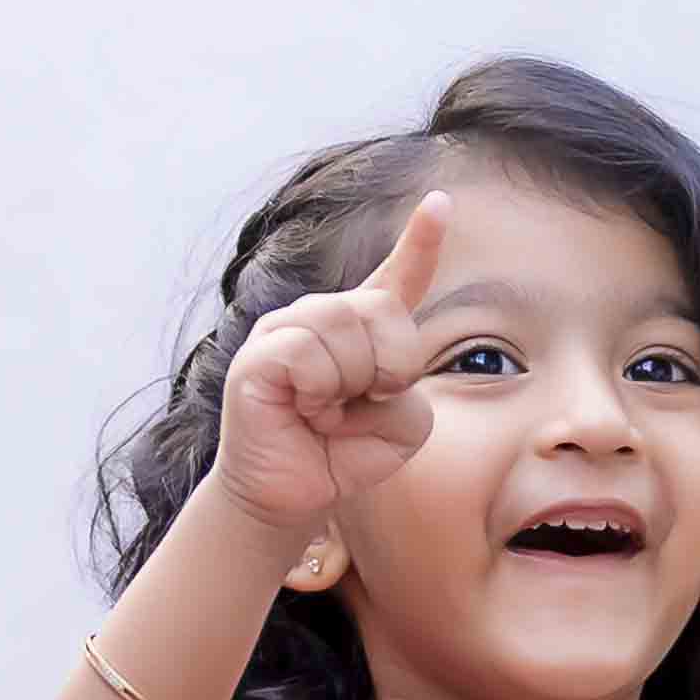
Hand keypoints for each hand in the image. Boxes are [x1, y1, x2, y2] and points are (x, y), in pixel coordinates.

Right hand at [213, 195, 447, 543]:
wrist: (292, 497)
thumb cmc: (343, 456)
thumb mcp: (402, 425)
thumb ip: (409, 387)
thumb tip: (369, 361)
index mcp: (361, 329)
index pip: (396, 277)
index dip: (420, 241)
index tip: (441, 203)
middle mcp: (321, 317)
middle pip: (383, 308)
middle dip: (391, 366)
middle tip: (361, 404)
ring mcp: (285, 330)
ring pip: (344, 326)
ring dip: (349, 383)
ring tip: (326, 412)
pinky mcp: (258, 355)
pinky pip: (307, 353)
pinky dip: (318, 391)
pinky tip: (304, 411)